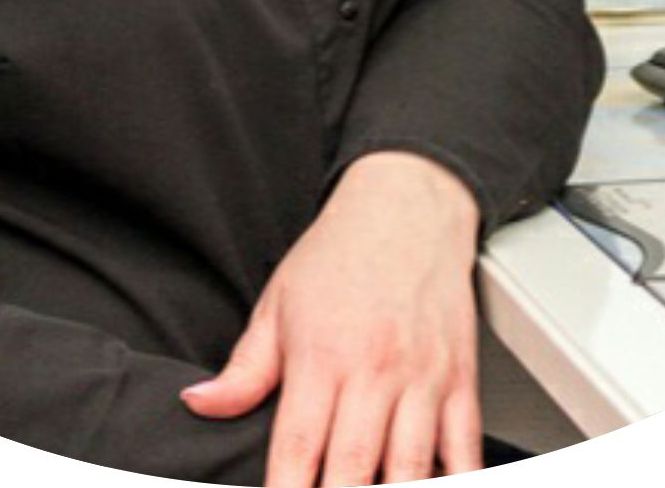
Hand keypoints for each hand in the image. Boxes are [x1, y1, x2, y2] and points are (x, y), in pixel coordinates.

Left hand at [180, 151, 482, 485]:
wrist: (407, 205)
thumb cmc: (342, 252)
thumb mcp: (278, 302)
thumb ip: (243, 367)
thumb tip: (200, 403)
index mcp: (320, 355)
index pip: (295, 448)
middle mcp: (373, 370)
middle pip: (351, 468)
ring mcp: (421, 377)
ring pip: (410, 466)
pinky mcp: (459, 378)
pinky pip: (464, 446)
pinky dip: (459, 476)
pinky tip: (441, 487)